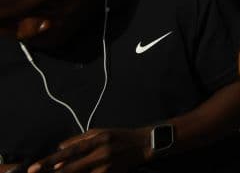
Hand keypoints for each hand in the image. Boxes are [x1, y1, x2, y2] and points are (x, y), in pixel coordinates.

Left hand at [27, 127, 150, 172]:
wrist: (144, 145)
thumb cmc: (120, 136)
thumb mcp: (100, 131)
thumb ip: (79, 139)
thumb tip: (59, 148)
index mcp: (97, 139)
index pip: (68, 152)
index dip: (49, 161)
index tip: (34, 168)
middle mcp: (101, 154)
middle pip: (71, 168)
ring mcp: (106, 168)